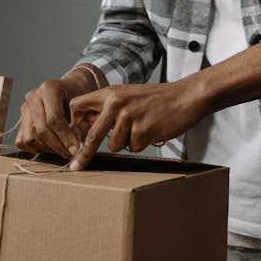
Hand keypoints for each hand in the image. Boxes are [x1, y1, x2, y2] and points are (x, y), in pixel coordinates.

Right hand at [16, 77, 86, 159]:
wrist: (70, 90)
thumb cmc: (78, 98)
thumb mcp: (82, 106)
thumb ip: (79, 123)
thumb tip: (75, 149)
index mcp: (49, 88)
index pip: (54, 119)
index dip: (65, 137)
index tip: (76, 150)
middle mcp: (33, 96)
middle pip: (41, 130)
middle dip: (57, 146)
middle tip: (71, 154)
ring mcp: (24, 108)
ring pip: (30, 138)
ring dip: (47, 148)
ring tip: (63, 148)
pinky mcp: (20, 120)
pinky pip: (23, 142)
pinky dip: (37, 148)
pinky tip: (51, 145)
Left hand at [67, 82, 207, 170]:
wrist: (186, 96)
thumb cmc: (157, 98)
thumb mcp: (128, 95)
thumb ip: (109, 107)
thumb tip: (88, 125)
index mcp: (109, 93)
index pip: (77, 106)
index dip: (75, 123)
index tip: (76, 136)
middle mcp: (115, 104)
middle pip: (91, 134)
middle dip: (84, 153)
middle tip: (76, 167)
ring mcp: (128, 118)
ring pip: (114, 145)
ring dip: (126, 142)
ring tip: (141, 128)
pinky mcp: (142, 132)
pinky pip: (132, 148)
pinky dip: (141, 144)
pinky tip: (151, 131)